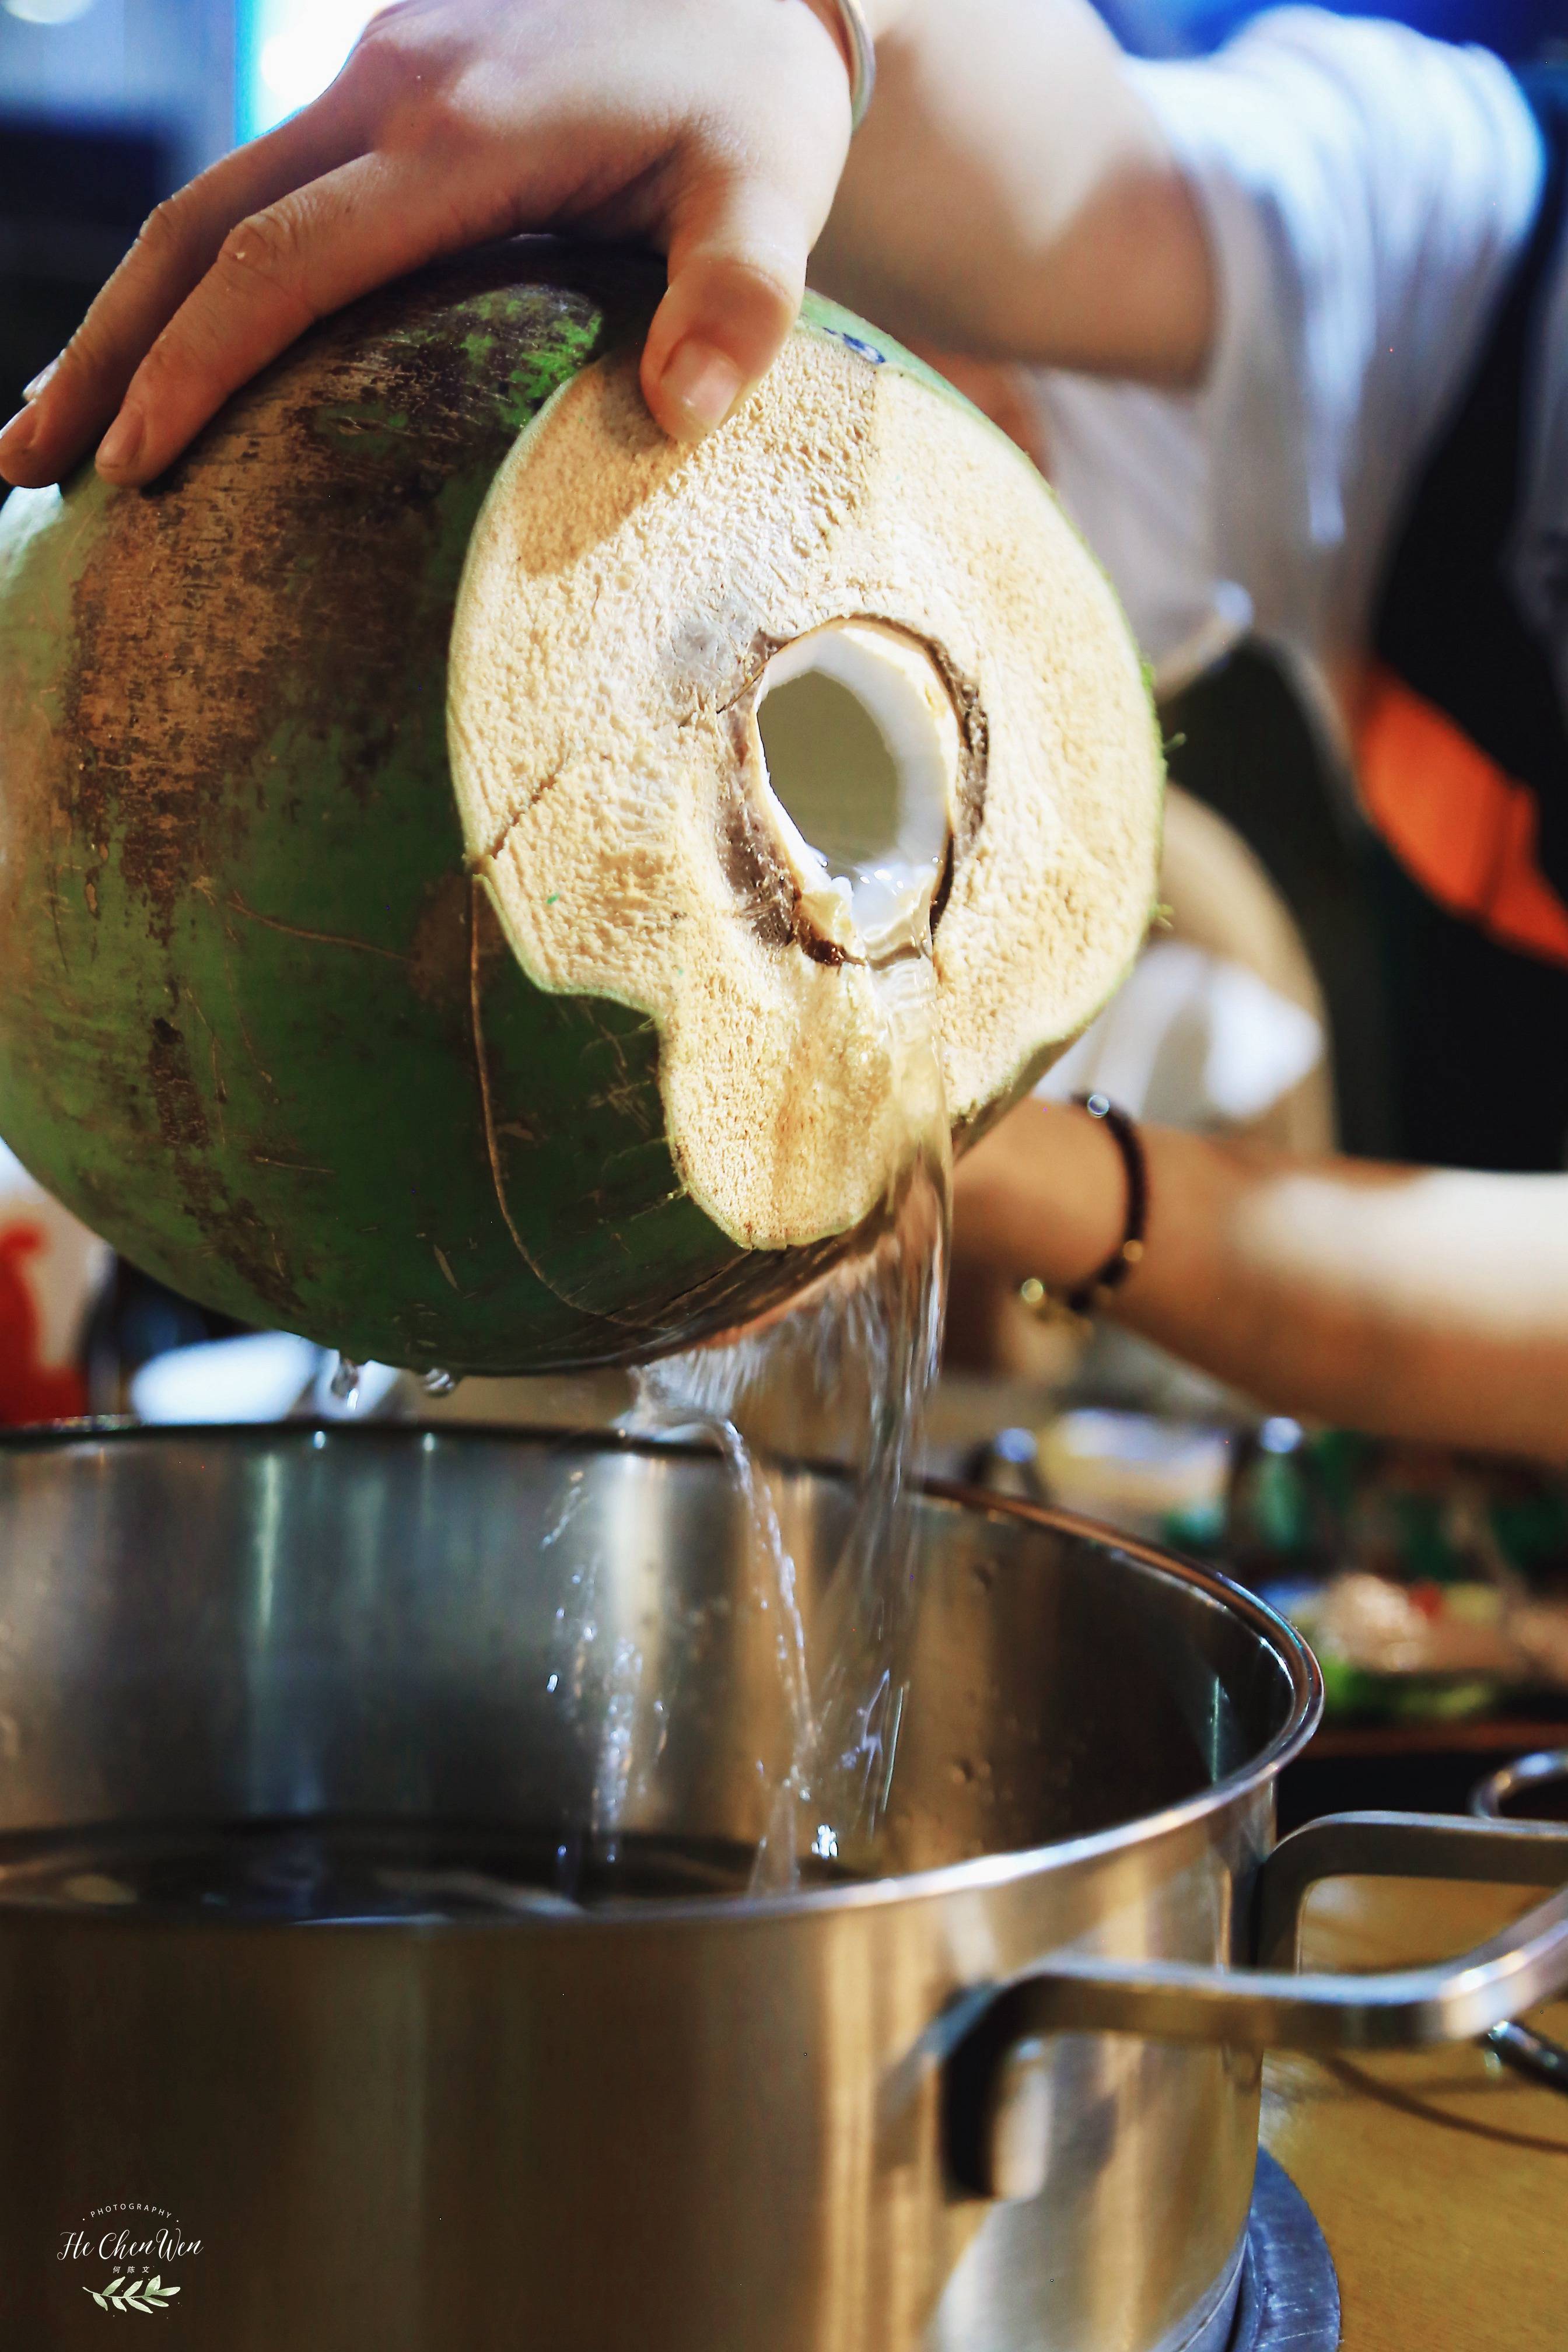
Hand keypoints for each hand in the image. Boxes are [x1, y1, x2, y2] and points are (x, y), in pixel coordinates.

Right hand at [0, 0, 863, 491]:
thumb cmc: (756, 92)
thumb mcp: (775, 185)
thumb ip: (742, 297)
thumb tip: (685, 412)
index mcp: (458, 130)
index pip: (283, 262)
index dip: (199, 365)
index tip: (135, 463)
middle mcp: (385, 91)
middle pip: (196, 227)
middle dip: (106, 350)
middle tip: (27, 466)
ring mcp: (371, 76)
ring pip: (206, 203)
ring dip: (126, 316)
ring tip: (59, 429)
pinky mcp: (382, 84)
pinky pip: (258, 190)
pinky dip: (195, 277)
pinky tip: (169, 348)